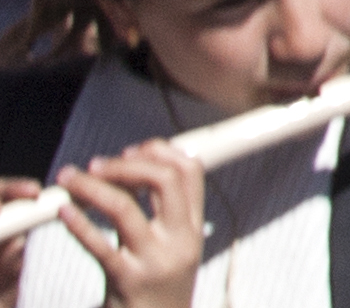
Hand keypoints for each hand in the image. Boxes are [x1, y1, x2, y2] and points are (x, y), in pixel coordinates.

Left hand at [49, 137, 203, 307]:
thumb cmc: (158, 294)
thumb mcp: (173, 251)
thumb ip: (160, 217)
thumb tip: (133, 176)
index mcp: (193, 229)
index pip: (190, 172)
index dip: (161, 151)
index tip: (132, 149)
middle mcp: (179, 240)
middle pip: (164, 180)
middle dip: (127, 163)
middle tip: (97, 163)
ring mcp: (154, 260)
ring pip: (125, 208)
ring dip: (92, 186)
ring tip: (70, 178)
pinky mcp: (126, 280)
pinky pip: (99, 246)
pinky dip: (78, 224)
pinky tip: (64, 212)